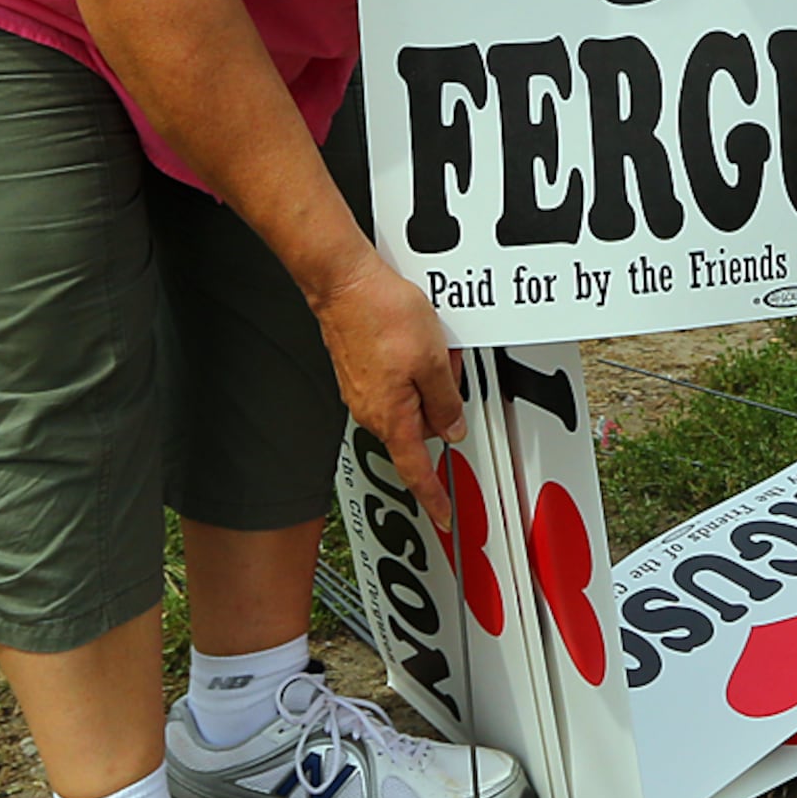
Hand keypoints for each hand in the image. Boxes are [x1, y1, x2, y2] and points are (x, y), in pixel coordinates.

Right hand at [312, 255, 464, 526]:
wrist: (343, 282)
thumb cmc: (380, 315)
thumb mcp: (433, 361)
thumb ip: (446, 402)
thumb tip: (452, 430)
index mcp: (390, 417)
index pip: (416, 469)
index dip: (433, 496)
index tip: (443, 515)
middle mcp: (371, 410)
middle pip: (420, 426)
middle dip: (440, 404)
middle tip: (448, 368)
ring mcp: (363, 390)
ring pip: (410, 398)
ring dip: (427, 378)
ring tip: (431, 345)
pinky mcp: (360, 369)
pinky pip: (397, 379)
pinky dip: (413, 364)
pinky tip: (415, 338)